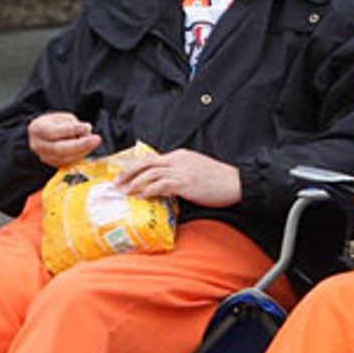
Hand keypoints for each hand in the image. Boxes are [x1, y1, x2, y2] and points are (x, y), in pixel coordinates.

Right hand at [28, 111, 100, 167]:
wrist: (44, 136)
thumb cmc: (54, 124)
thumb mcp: (61, 117)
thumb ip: (72, 123)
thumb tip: (86, 130)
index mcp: (37, 129)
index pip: (52, 132)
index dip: (70, 130)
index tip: (86, 126)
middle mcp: (38, 146)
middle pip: (58, 149)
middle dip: (80, 144)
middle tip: (96, 139)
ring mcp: (45, 157)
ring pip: (65, 158)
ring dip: (83, 150)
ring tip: (93, 140)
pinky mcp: (54, 164)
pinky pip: (69, 162)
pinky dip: (81, 154)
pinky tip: (88, 147)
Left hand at [115, 148, 241, 207]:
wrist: (236, 183)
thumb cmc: (219, 181)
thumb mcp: (197, 172)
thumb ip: (180, 175)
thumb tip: (166, 187)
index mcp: (180, 155)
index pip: (152, 158)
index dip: (136, 167)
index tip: (125, 175)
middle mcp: (178, 160)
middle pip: (146, 162)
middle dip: (128, 172)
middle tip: (117, 182)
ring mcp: (181, 170)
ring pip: (149, 172)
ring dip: (133, 183)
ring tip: (124, 192)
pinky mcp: (184, 183)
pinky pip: (160, 185)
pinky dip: (147, 190)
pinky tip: (140, 197)